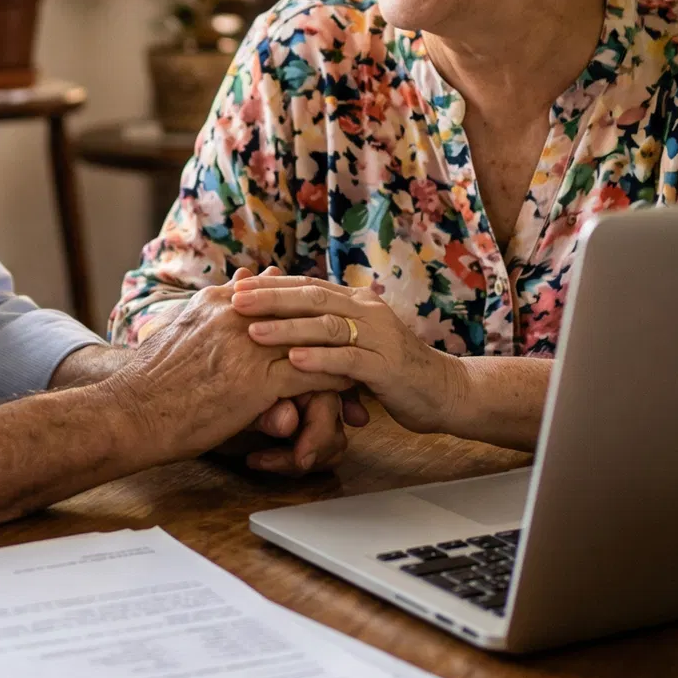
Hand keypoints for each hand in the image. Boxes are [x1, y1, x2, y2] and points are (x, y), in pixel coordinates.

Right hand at [103, 279, 353, 466]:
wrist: (130, 413)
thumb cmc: (152, 381)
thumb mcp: (182, 328)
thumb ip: (218, 304)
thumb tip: (246, 276)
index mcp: (219, 301)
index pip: (279, 293)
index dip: (307, 306)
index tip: (330, 315)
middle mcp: (238, 316)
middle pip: (303, 312)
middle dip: (332, 326)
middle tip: (358, 337)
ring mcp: (249, 347)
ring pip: (314, 341)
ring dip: (342, 353)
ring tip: (365, 362)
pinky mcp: (257, 382)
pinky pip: (313, 375)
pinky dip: (336, 381)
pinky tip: (352, 388)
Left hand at [230, 274, 471, 435]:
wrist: (443, 391)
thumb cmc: (391, 371)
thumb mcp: (355, 345)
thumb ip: (325, 331)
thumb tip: (278, 320)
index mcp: (356, 302)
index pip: (307, 287)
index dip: (270, 286)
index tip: (234, 285)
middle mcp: (367, 311)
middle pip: (313, 298)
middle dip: (271, 298)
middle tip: (234, 300)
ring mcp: (379, 337)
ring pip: (328, 327)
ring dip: (288, 328)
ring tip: (253, 332)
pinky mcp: (388, 367)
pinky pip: (349, 361)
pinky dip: (321, 360)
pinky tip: (294, 361)